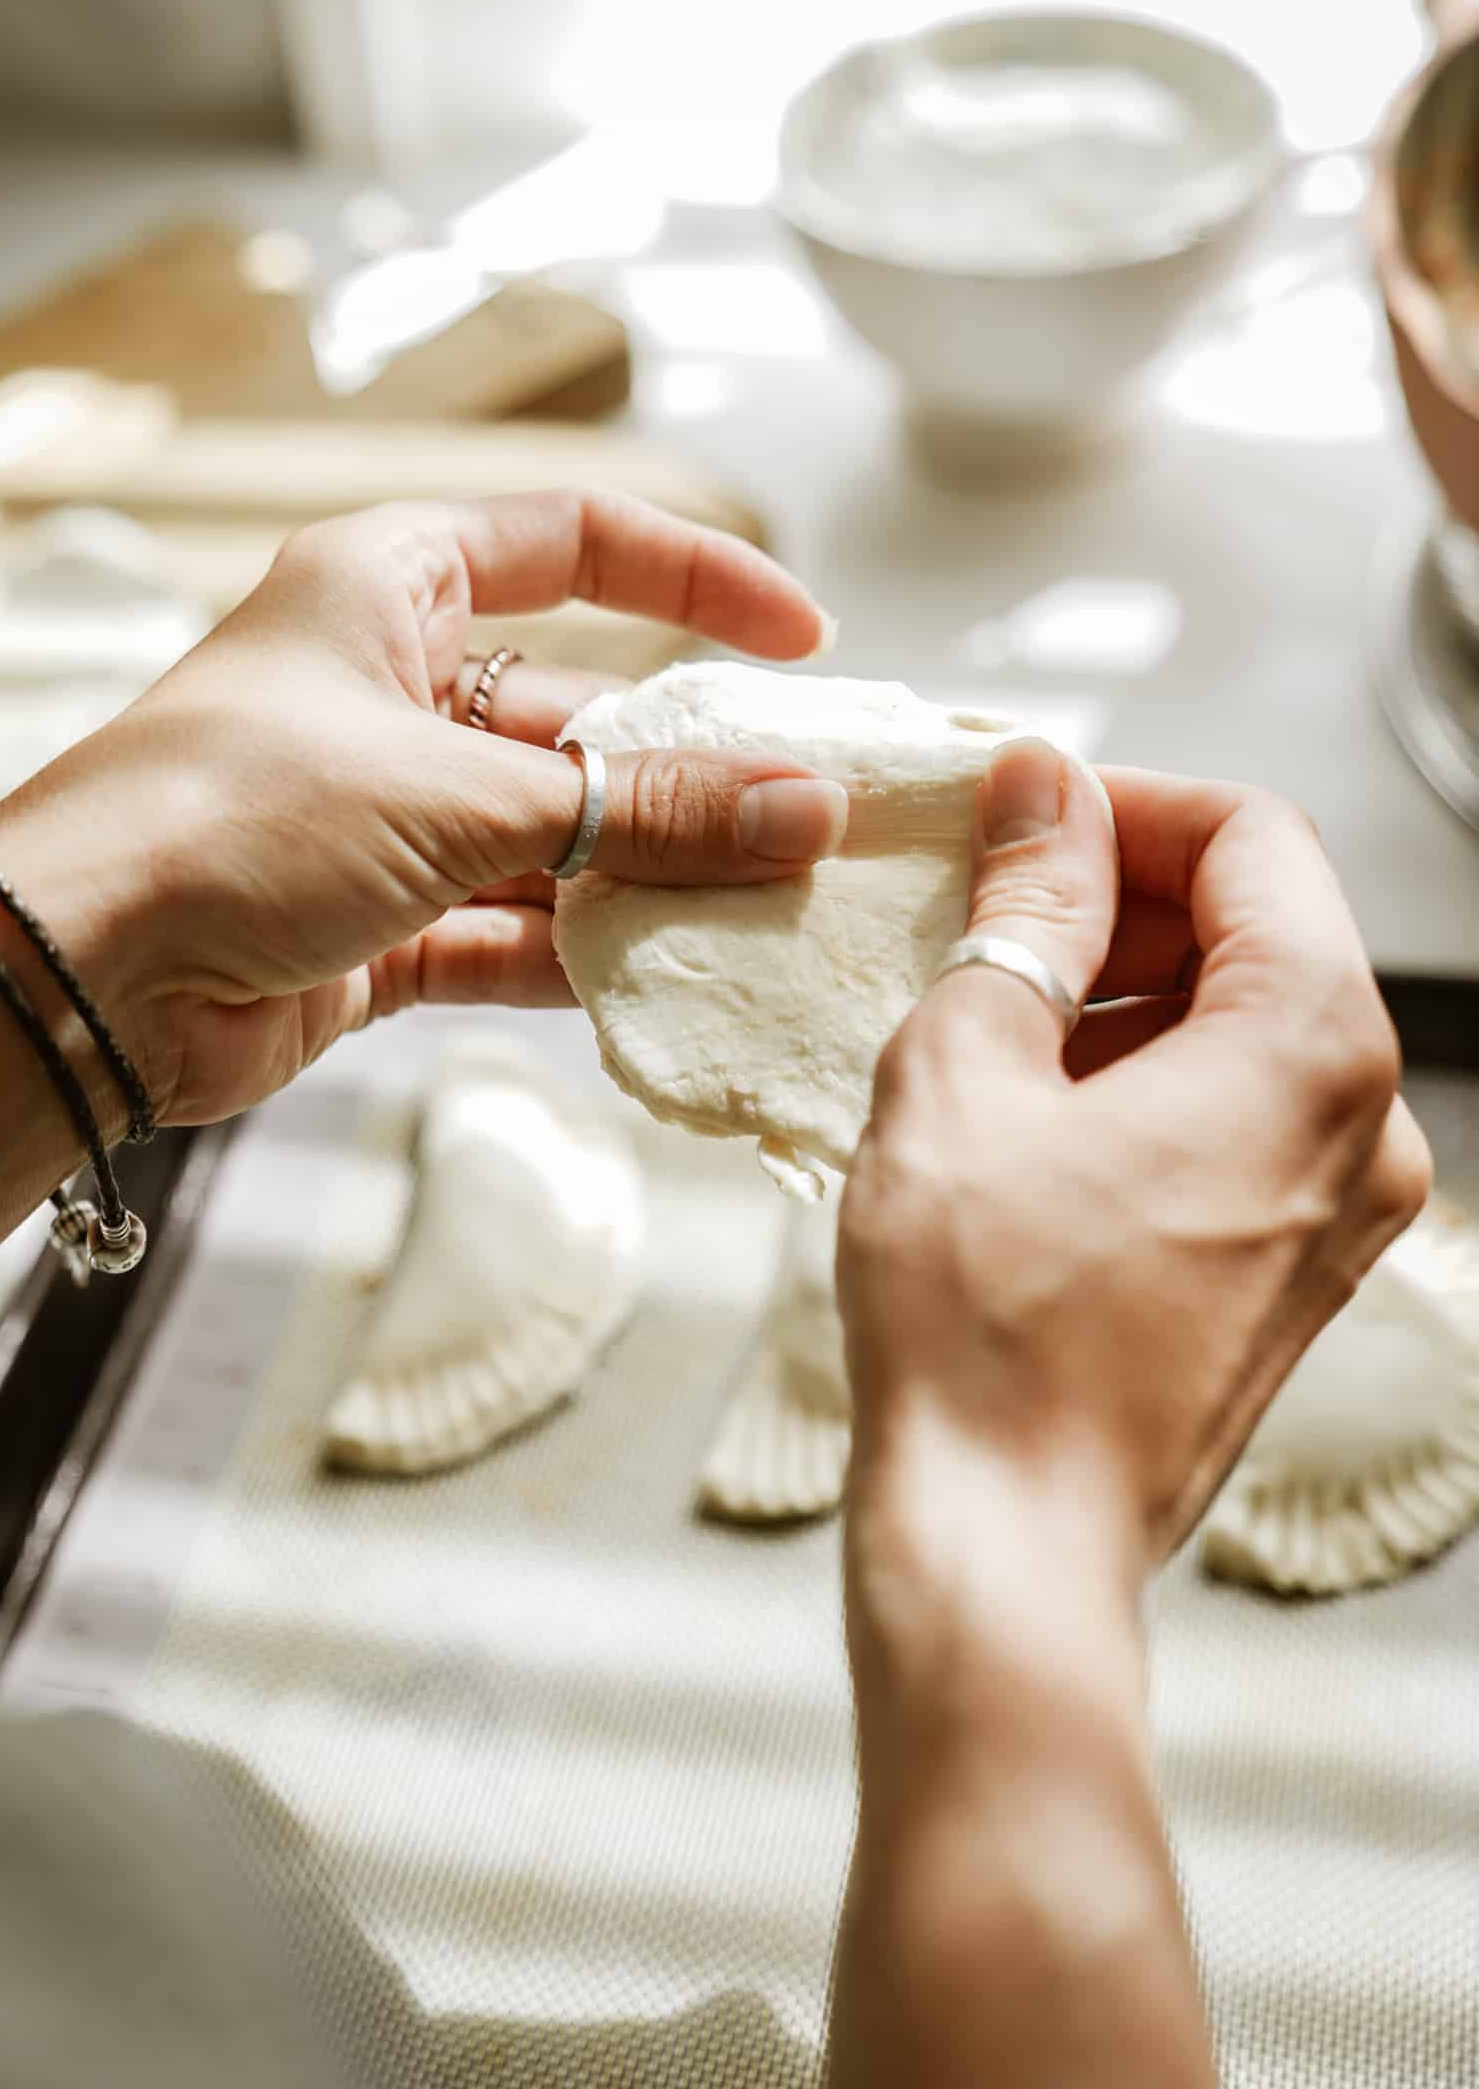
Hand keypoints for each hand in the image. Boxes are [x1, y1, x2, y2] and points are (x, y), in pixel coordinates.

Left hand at [0, 493, 842, 1129]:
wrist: (79, 974)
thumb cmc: (233, 814)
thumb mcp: (459, 791)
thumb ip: (638, 812)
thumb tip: (799, 810)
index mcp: (391, 585)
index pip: (574, 542)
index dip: (695, 578)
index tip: (800, 637)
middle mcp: (390, 688)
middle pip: (582, 714)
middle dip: (690, 771)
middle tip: (808, 818)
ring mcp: (385, 815)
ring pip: (559, 835)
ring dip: (651, 875)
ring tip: (768, 908)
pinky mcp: (376, 928)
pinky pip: (511, 931)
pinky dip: (583, 956)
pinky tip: (669, 977)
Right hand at [825, 740, 1428, 2088]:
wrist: (1007, 1543)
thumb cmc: (983, 1324)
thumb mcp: (968, 1068)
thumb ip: (1024, 908)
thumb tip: (1040, 792)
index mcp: (1314, 1048)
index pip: (1249, 838)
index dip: (1121, 804)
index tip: (1016, 814)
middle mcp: (1368, 1126)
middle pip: (1259, 931)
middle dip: (1117, 900)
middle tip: (979, 914)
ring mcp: (1343, 1212)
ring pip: (1241, 1029)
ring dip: (1119, 995)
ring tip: (982, 1027)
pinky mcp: (1293, 1275)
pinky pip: (1236, 1122)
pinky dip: (1141, 1084)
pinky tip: (1024, 1118)